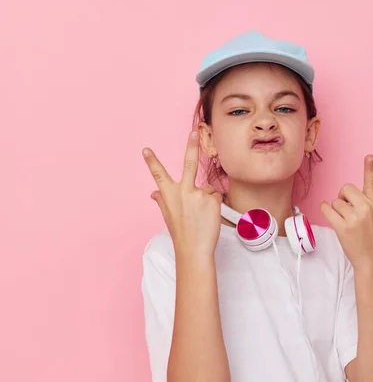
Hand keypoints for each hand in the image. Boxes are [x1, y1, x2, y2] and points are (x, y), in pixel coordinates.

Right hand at [142, 130, 222, 256]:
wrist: (193, 249)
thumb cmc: (181, 233)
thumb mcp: (168, 215)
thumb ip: (162, 200)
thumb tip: (154, 193)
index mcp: (169, 195)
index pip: (158, 174)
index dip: (152, 161)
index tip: (146, 149)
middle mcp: (183, 192)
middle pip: (188, 164)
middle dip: (191, 146)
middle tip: (193, 132)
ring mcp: (199, 195)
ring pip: (207, 188)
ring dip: (207, 199)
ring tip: (201, 215)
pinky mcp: (212, 200)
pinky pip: (216, 196)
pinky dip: (215, 205)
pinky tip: (209, 216)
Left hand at [320, 155, 372, 268]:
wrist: (371, 259)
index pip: (372, 182)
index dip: (370, 168)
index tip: (369, 156)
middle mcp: (366, 209)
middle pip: (345, 188)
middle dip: (344, 197)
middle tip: (349, 210)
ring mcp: (353, 218)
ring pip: (335, 201)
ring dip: (337, 209)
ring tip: (346, 221)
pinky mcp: (342, 227)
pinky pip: (327, 209)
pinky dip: (325, 210)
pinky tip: (330, 215)